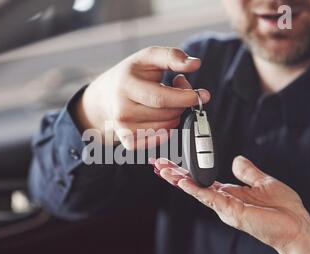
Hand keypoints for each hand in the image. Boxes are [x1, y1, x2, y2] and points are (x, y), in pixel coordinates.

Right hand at [74, 47, 210, 148]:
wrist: (106, 95)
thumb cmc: (132, 74)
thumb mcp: (148, 57)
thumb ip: (172, 57)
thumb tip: (195, 63)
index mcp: (126, 86)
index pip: (161, 98)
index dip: (185, 98)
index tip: (202, 95)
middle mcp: (122, 110)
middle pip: (167, 114)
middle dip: (182, 104)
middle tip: (181, 90)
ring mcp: (124, 128)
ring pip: (166, 127)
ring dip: (175, 115)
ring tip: (167, 101)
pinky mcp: (128, 141)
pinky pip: (159, 140)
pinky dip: (167, 129)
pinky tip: (162, 116)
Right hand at [153, 156, 309, 253]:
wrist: (296, 228)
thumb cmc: (284, 210)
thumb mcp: (264, 182)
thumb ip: (247, 171)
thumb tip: (236, 160)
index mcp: (230, 193)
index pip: (202, 180)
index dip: (187, 172)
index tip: (173, 163)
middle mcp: (223, 201)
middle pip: (193, 185)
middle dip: (174, 174)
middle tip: (157, 164)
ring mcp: (225, 207)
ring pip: (196, 190)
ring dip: (178, 180)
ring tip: (162, 170)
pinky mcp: (230, 210)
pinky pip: (209, 197)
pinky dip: (194, 189)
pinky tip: (182, 182)